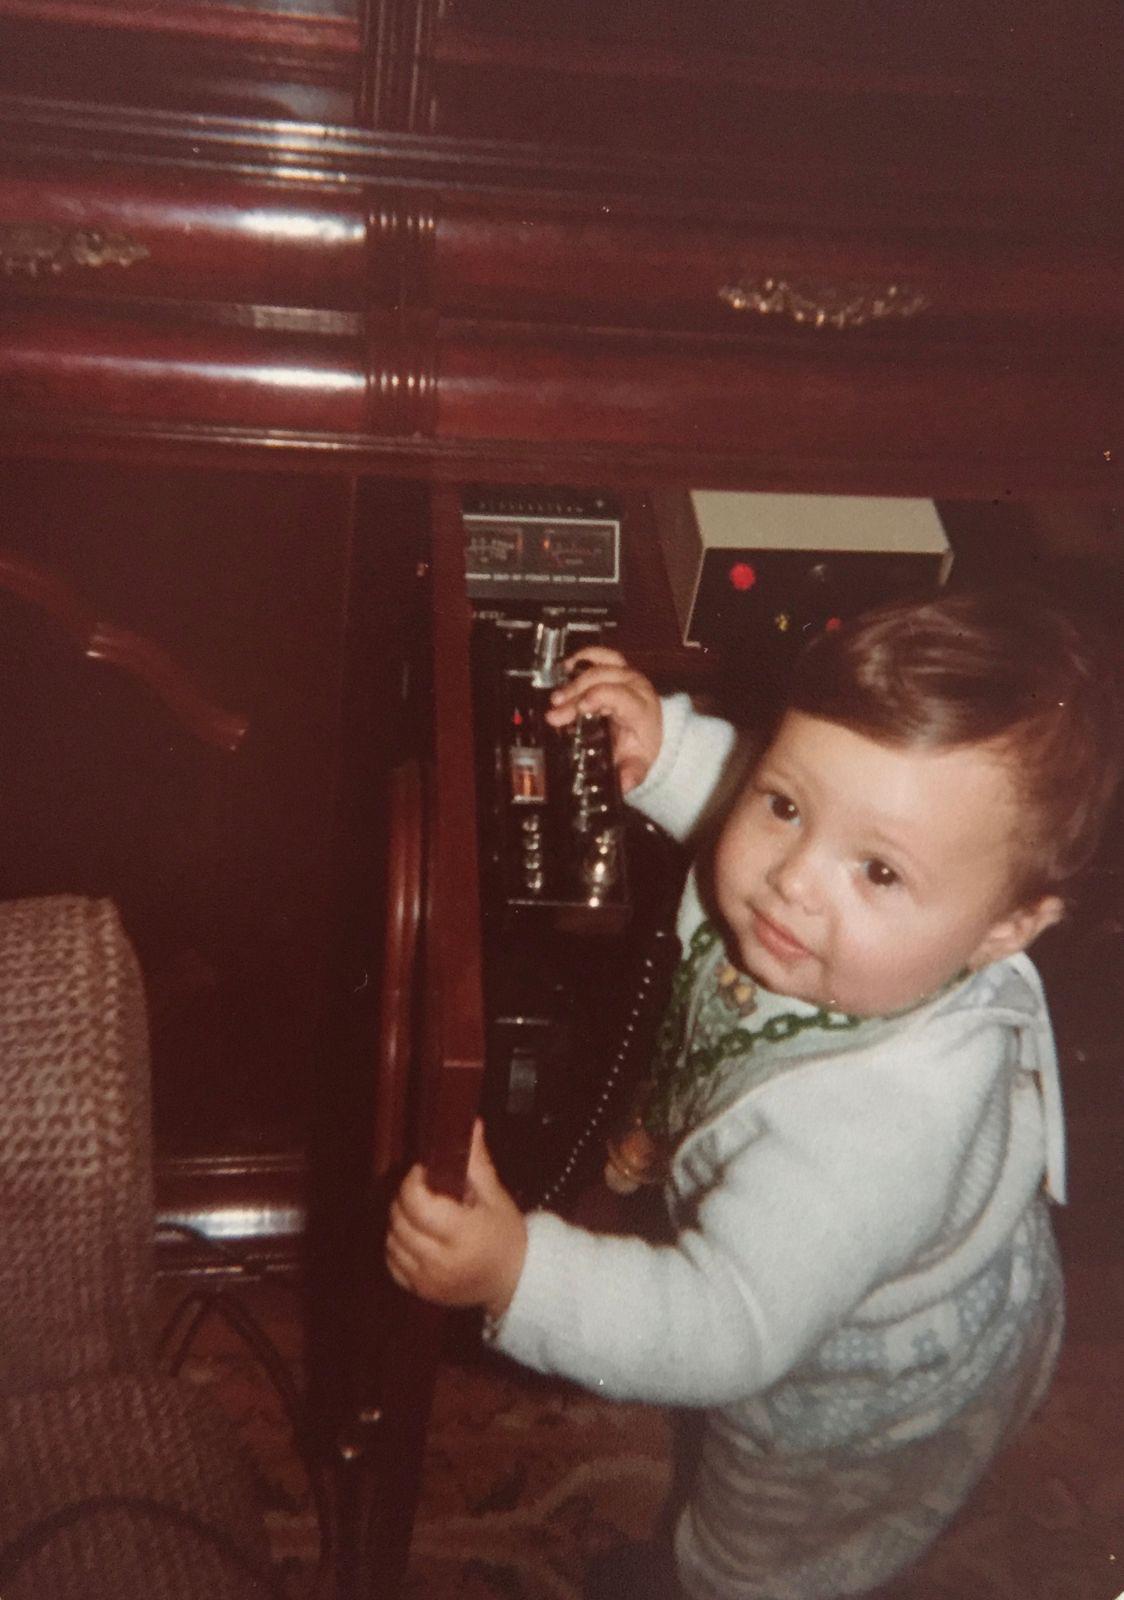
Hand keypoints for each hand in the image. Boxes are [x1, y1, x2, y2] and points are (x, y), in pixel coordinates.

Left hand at [386, 1121, 527, 1317]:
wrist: (514, 1281)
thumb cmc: (507, 1236)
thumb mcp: (497, 1197)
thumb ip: (477, 1162)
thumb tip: (469, 1124)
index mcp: (463, 1234)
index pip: (417, 1203)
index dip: (413, 1181)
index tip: (424, 1172)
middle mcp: (442, 1260)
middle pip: (400, 1220)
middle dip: (405, 1198)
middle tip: (422, 1189)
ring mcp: (428, 1280)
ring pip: (392, 1240)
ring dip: (399, 1221)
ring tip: (420, 1213)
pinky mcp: (421, 1292)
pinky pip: (392, 1264)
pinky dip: (397, 1246)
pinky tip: (414, 1237)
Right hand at [544, 647, 661, 793]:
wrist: (654, 732)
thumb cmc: (641, 747)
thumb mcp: (638, 765)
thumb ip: (631, 774)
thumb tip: (622, 783)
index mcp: (641, 708)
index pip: (619, 695)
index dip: (596, 698)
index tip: (577, 709)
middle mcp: (636, 686)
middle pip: (602, 681)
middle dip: (575, 696)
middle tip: (555, 714)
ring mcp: (627, 674)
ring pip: (599, 666)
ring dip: (575, 679)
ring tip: (556, 696)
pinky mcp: (618, 668)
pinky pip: (602, 654)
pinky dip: (584, 656)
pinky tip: (566, 667)